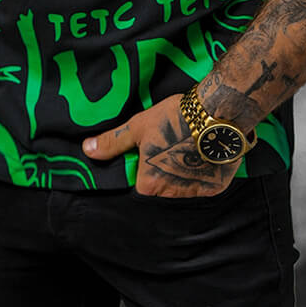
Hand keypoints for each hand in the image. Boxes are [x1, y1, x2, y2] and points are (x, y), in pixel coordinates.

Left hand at [82, 94, 240, 197]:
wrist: (218, 112)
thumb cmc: (174, 117)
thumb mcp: (138, 126)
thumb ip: (113, 143)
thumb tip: (87, 150)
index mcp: (149, 184)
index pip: (141, 184)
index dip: (145, 168)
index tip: (153, 151)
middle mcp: (172, 194)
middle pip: (163, 187)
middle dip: (164, 171)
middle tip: (172, 147)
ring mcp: (195, 192)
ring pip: (184, 187)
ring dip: (183, 173)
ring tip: (189, 147)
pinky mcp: (215, 187)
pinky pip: (204, 184)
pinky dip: (203, 172)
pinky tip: (203, 153)